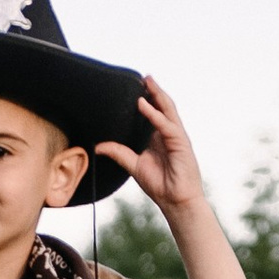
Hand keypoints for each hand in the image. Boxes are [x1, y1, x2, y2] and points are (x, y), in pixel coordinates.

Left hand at [97, 77, 208, 220]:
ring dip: (158, 95)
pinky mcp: (181, 144)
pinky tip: (143, 105)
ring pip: (168, 110)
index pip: (154, 112)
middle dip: (154, 91)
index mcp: (160, 137)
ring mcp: (177, 137)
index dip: (147, 99)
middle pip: (163, 107)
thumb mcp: (134, 165)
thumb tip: (98, 146)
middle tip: (143, 77)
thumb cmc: (160, 185)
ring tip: (148, 81)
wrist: (175, 201)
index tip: (135, 87)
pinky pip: (167, 125)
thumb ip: (118, 153)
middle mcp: (170, 134)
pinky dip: (155, 115)